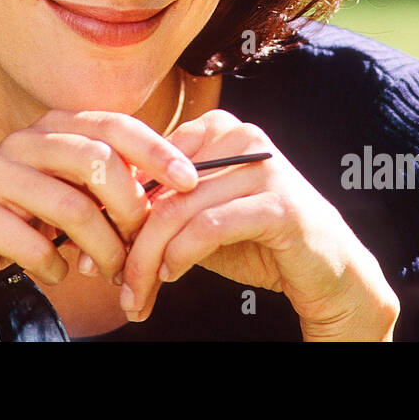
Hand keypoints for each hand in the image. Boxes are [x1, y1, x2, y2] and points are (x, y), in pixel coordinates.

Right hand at [0, 108, 199, 332]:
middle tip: (141, 246)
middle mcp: (24, 141)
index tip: (190, 180)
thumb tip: (174, 189)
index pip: (115, 125)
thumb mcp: (69, 190)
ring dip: (102, 249)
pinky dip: (56, 267)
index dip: (157, 150)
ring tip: (108, 272)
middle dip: (130, 209)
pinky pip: (33, 244)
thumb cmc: (24, 215)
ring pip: (71, 207)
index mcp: (54, 128)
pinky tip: (59, 274)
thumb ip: (110, 181)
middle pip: (97, 162)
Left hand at [117, 109, 400, 339]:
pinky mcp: (279, 203)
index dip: (114, 207)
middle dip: (128, 242)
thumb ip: (158, 208)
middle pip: (159, 190)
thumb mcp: (197, 218)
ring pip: (179, 211)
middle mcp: (239, 135)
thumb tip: (92, 220)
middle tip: (112, 282)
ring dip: (149, 259)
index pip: (146, 163)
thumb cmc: (256, 240)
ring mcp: (262, 166)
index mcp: (215, 127)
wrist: (326, 270)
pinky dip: (181, 254)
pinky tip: (171, 276)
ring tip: (136, 292)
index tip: (96, 249)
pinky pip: (210, 226)